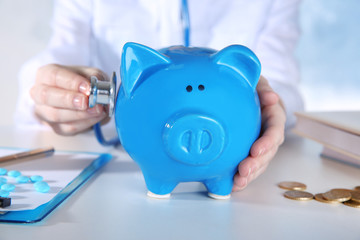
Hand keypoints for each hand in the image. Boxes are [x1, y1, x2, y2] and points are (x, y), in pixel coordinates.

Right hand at [30, 64, 107, 134]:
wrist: (82, 99)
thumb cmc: (82, 83)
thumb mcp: (90, 74)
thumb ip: (93, 78)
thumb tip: (97, 88)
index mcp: (46, 74)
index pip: (54, 76)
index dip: (72, 82)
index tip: (88, 87)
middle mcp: (39, 93)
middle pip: (47, 96)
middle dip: (69, 100)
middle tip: (86, 102)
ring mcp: (44, 112)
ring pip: (56, 115)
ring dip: (80, 114)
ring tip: (98, 110)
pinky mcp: (56, 127)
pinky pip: (68, 128)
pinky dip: (85, 123)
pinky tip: (96, 117)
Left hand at [233, 76, 285, 190]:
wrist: (244, 94)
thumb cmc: (251, 87)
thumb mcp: (257, 82)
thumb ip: (263, 88)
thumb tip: (271, 98)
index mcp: (273, 115)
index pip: (275, 129)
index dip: (267, 141)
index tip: (256, 150)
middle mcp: (269, 133)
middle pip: (268, 151)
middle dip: (257, 164)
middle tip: (243, 171)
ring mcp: (260, 143)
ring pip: (260, 162)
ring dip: (250, 174)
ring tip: (237, 183)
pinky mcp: (250, 151)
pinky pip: (250, 165)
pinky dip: (242, 176)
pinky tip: (233, 184)